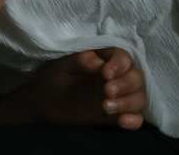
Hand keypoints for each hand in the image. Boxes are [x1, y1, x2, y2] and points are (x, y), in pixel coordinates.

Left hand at [20, 47, 146, 129]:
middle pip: (135, 77)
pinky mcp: (116, 116)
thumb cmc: (50, 80)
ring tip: (106, 107)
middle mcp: (117, 77)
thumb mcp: (60, 67)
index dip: (119, 64)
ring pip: (138, 97)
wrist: (40, 105)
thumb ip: (79, 61)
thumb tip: (97, 61)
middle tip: (107, 91)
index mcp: (105, 60)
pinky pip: (135, 117)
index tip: (106, 73)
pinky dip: (134, 120)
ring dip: (128, 102)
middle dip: (125, 84)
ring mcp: (118, 97)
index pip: (123, 57)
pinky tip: (123, 121)